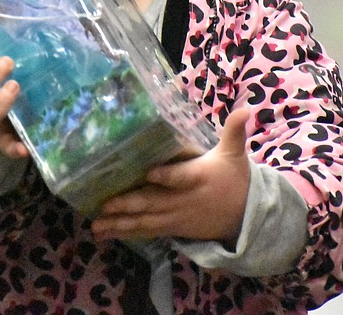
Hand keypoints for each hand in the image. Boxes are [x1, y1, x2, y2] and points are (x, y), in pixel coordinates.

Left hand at [91, 107, 250, 243]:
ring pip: (146, 222)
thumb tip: (246, 108)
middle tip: (104, 205)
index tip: (150, 173)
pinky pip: (148, 232)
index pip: (183, 177)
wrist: (246, 216)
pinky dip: (127, 233)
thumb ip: (234, 131)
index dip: (167, 176)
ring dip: (120, 224)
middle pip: (155, 202)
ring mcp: (177, 217)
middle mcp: (185, 200)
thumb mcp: (235, 154)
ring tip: (96, 226)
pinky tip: (106, 233)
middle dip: (129, 204)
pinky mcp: (173, 228)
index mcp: (200, 177)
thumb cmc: (235, 179)